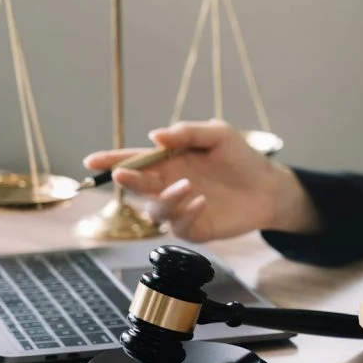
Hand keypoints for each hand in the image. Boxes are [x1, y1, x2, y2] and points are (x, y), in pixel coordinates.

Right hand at [82, 119, 318, 241]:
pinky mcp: (195, 228)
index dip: (112, 160)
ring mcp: (180, 209)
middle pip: (138, 187)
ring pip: (156, 210)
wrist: (269, 186)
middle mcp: (169, 186)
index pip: (134, 160)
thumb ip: (188, 133)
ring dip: (166, 198)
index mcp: (169, 162)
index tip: (93, 161)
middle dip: (129, 180)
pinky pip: (180, 226)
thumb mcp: (219, 135)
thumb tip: (156, 136)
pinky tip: (201, 200)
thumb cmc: (242, 158)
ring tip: (188, 185)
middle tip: (124, 174)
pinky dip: (186, 213)